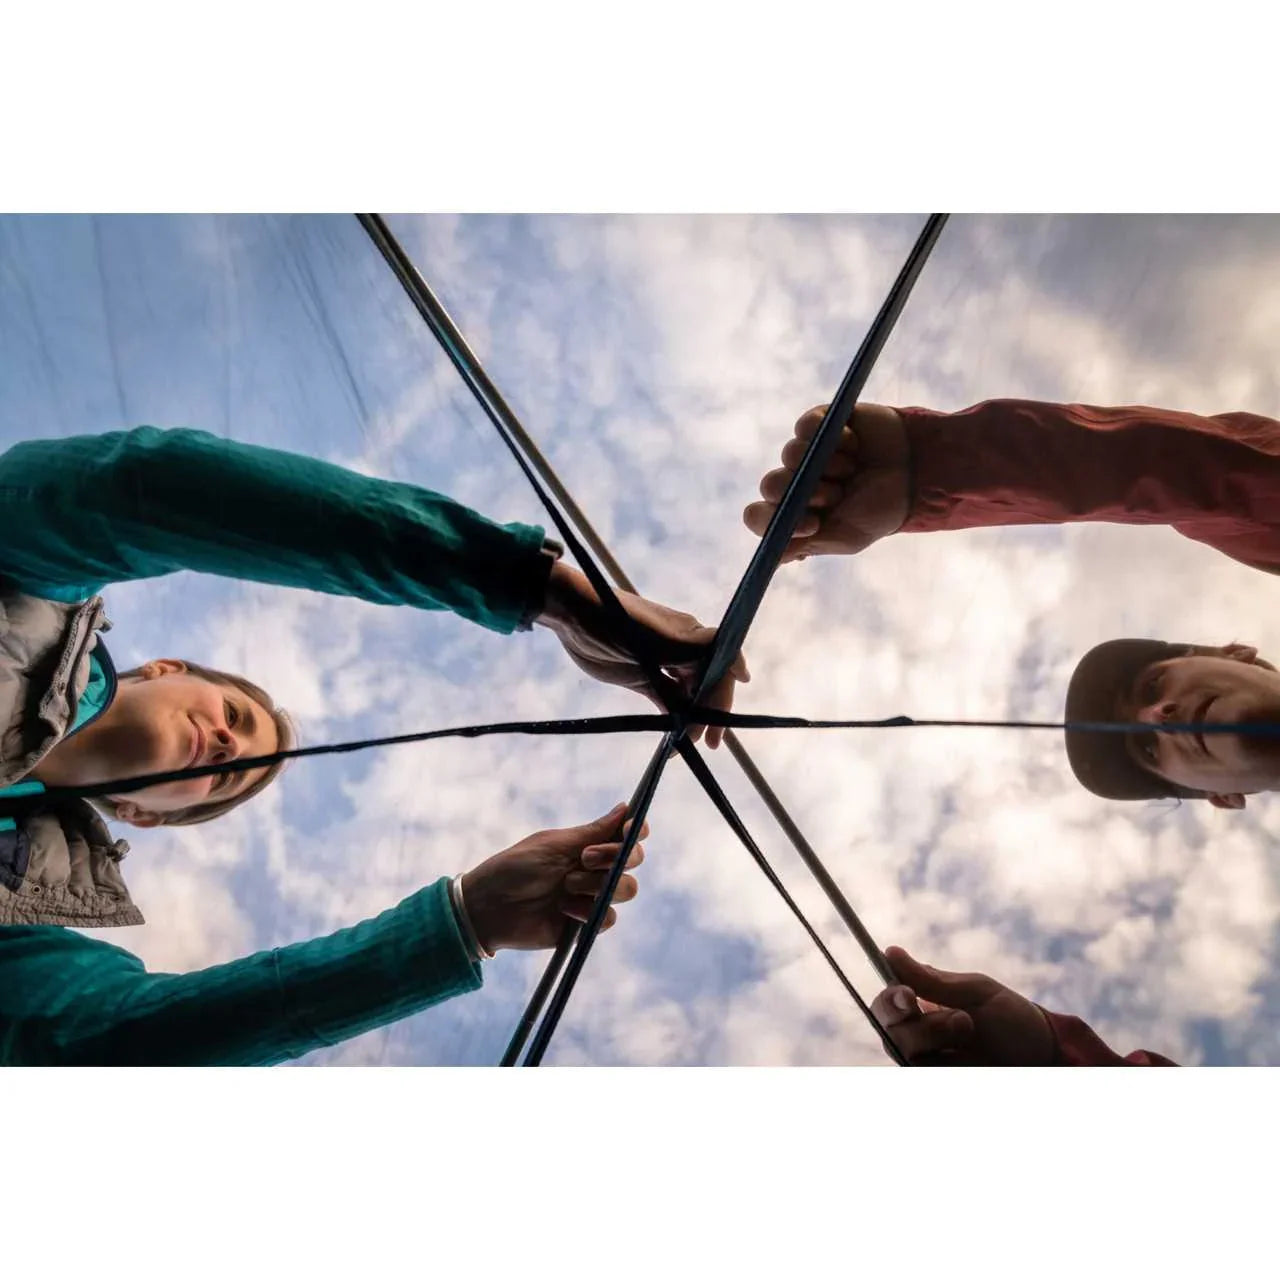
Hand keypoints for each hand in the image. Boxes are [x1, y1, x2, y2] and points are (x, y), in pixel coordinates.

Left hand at [459, 804, 647, 952]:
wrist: (489, 908)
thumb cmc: (514, 869)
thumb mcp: (552, 845)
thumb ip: (591, 831)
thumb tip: (625, 808)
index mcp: (587, 845)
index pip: (626, 834)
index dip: (636, 830)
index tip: (632, 829)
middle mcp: (595, 869)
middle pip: (633, 860)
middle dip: (615, 856)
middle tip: (585, 857)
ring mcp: (592, 897)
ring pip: (626, 889)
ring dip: (597, 885)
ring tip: (566, 887)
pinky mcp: (586, 925)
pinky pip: (609, 918)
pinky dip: (589, 913)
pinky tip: (564, 910)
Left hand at [536, 561, 749, 748]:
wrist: (573, 615)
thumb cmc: (617, 619)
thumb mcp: (659, 635)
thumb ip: (697, 650)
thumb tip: (737, 664)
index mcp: (692, 637)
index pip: (720, 670)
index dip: (724, 698)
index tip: (724, 723)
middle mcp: (683, 651)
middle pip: (706, 687)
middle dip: (710, 714)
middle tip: (708, 743)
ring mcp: (663, 665)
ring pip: (687, 696)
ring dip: (691, 719)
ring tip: (686, 743)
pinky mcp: (644, 678)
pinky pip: (666, 701)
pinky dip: (672, 717)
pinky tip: (673, 734)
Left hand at [743, 403, 909, 561]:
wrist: (916, 473)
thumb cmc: (879, 510)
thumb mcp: (845, 537)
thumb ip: (807, 543)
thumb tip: (773, 557)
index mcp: (793, 513)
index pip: (758, 516)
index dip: (774, 520)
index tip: (811, 523)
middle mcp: (794, 482)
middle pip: (770, 484)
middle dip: (804, 492)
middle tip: (836, 494)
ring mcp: (804, 452)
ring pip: (790, 454)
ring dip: (826, 465)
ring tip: (852, 469)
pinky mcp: (818, 423)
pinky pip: (806, 426)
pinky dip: (832, 438)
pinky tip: (854, 445)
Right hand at [871, 946, 1056, 1065]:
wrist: (1046, 1061)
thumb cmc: (1012, 1020)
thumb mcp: (976, 993)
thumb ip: (931, 980)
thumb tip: (890, 952)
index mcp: (922, 1007)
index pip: (886, 1004)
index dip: (889, 1000)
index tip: (908, 996)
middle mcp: (919, 1036)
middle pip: (891, 1032)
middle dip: (923, 1027)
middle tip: (961, 1020)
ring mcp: (930, 1064)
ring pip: (908, 1056)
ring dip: (938, 1041)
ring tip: (971, 1031)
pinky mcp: (942, 1080)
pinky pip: (926, 1073)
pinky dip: (948, 1065)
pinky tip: (971, 1059)